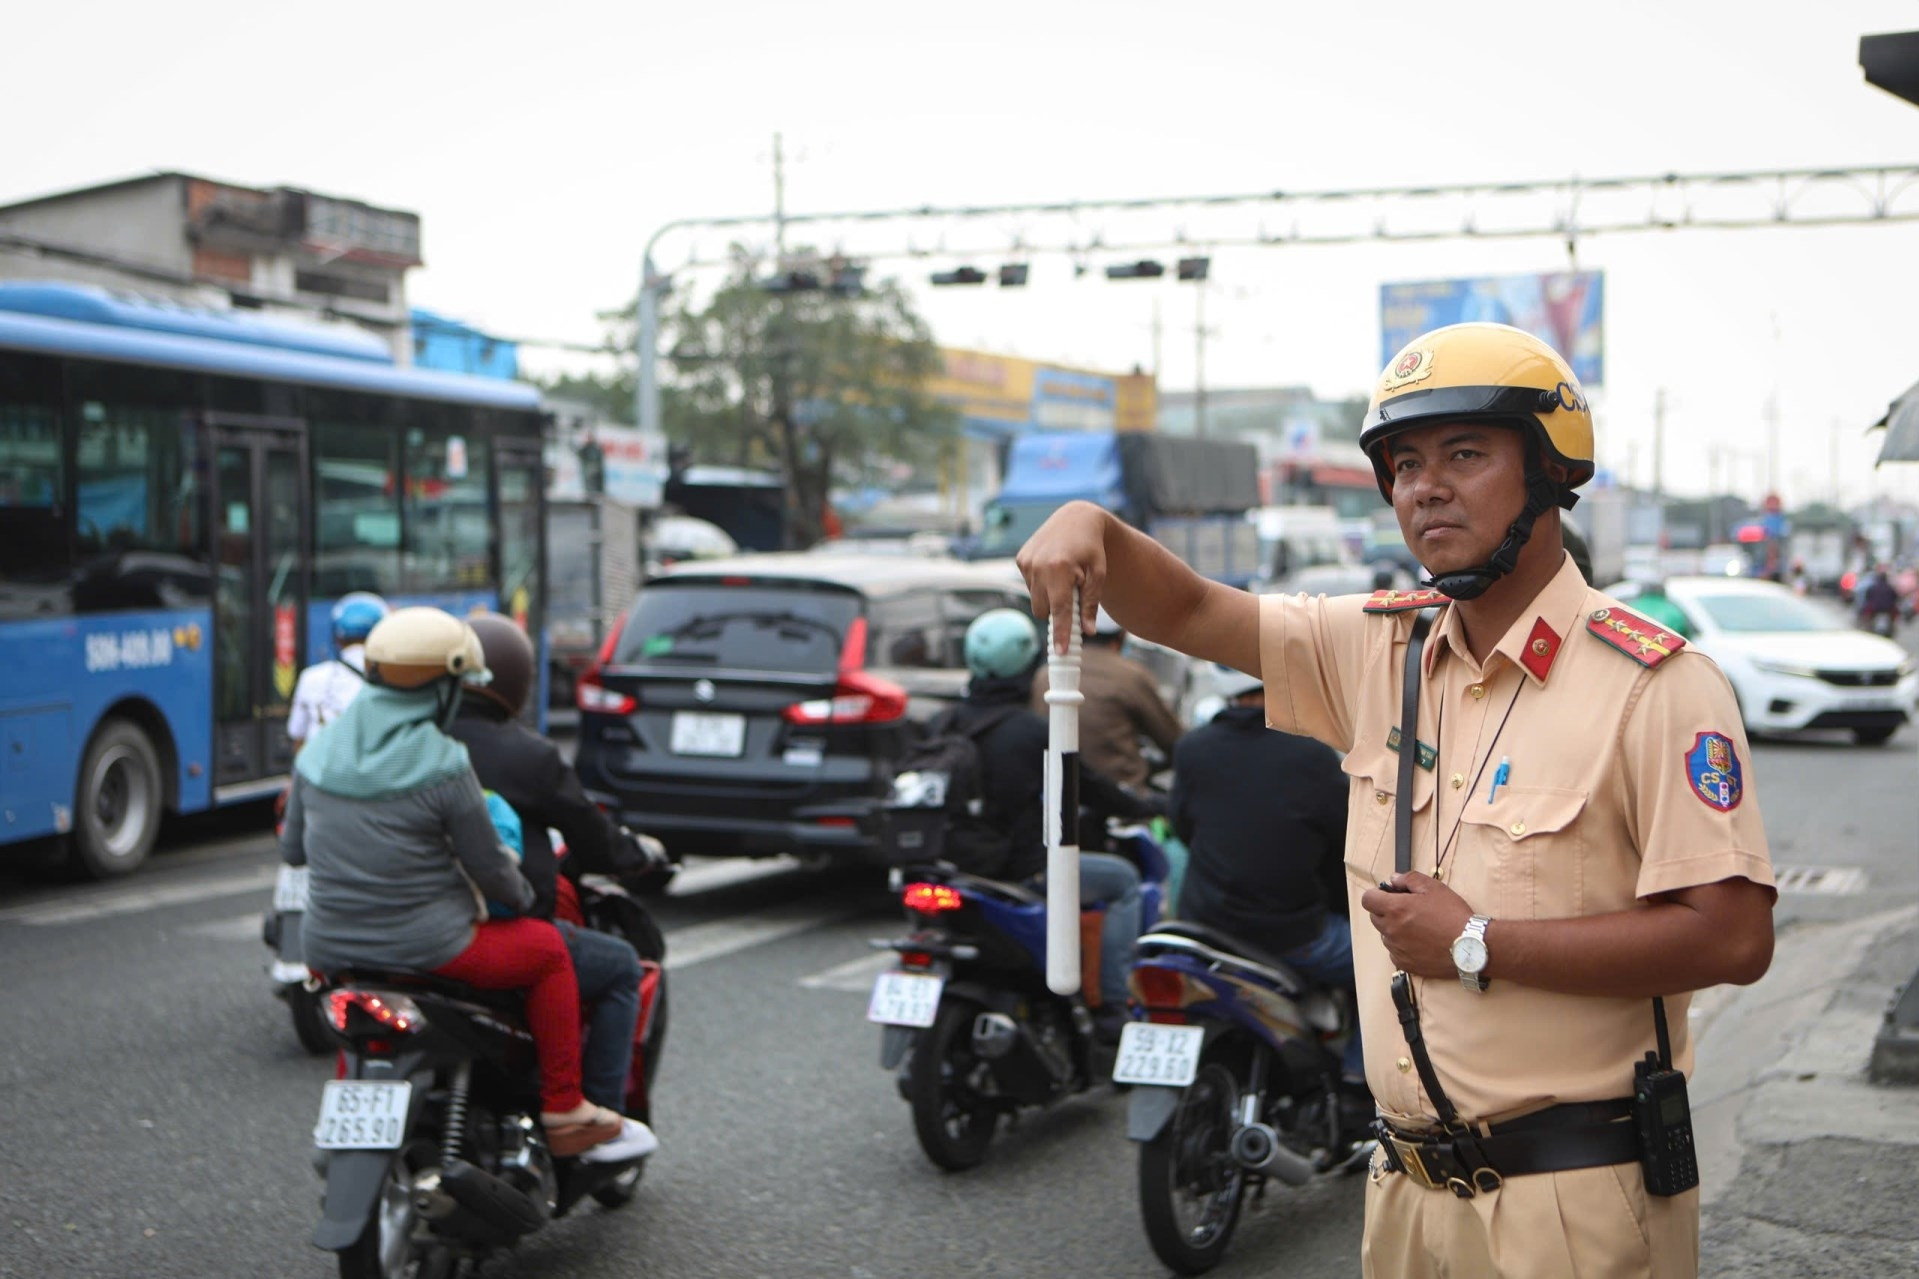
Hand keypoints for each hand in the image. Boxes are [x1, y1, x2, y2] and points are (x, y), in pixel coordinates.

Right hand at [1014, 501, 1110, 652]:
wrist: (1076, 519)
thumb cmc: (1091, 549)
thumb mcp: (1098, 575)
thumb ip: (1090, 604)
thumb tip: (1087, 632)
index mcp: (1060, 568)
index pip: (1060, 610)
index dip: (1061, 633)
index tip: (1060, 652)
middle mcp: (1039, 565)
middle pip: (1044, 610)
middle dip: (1057, 611)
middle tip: (1073, 596)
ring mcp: (1026, 562)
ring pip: (1036, 600)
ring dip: (1049, 596)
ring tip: (1065, 576)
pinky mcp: (1020, 559)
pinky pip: (1030, 586)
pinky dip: (1042, 584)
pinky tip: (1053, 568)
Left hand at [1359, 872, 1474, 977]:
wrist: (1471, 946)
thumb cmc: (1453, 915)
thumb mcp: (1434, 887)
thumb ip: (1409, 879)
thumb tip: (1393, 879)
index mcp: (1395, 909)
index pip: (1367, 900)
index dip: (1376, 895)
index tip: (1388, 896)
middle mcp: (1391, 930)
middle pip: (1374, 917)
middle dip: (1386, 911)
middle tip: (1407, 910)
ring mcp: (1396, 949)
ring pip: (1385, 936)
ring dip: (1394, 930)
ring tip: (1418, 928)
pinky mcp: (1405, 964)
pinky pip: (1394, 953)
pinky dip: (1402, 947)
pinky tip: (1420, 943)